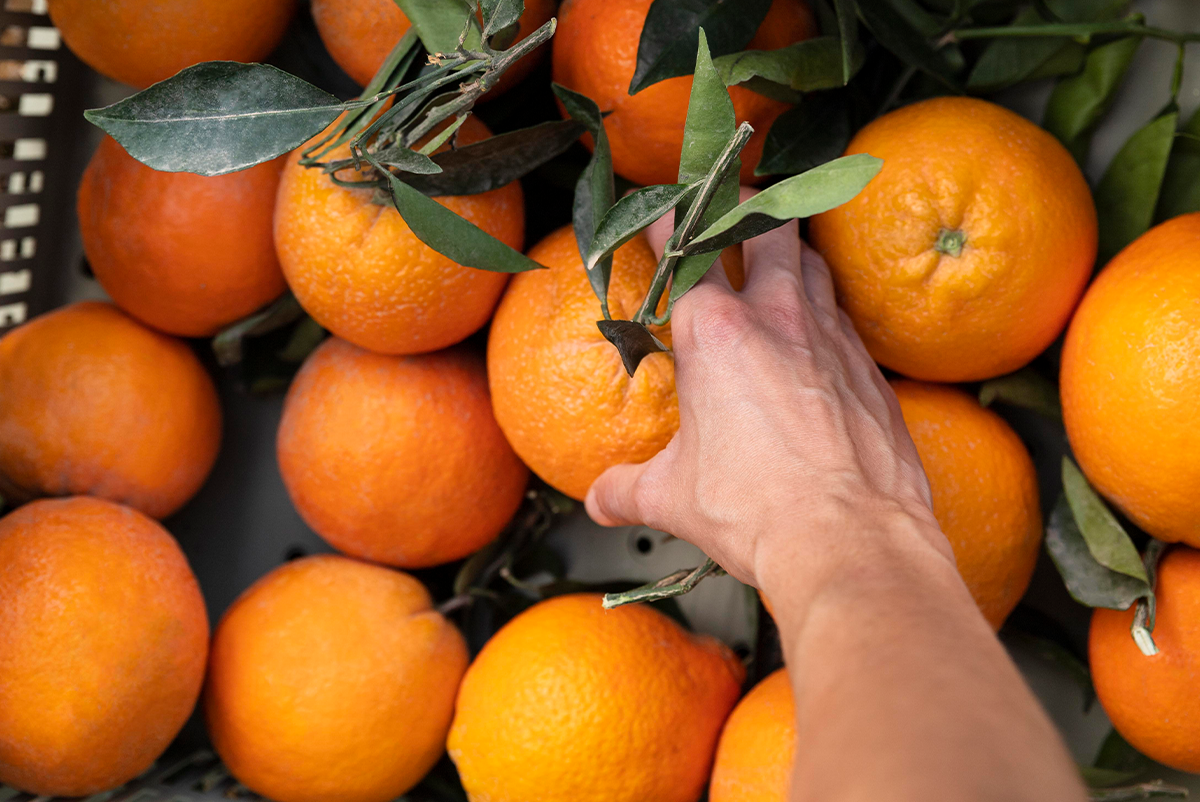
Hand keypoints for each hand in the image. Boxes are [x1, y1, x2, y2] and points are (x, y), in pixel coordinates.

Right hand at [585, 194, 950, 594]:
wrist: (850, 540)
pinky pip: (843, 316)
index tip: (656, 213)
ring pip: (812, 260)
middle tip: (728, 210)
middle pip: (765, 222)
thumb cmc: (755, 511)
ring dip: (789, 251)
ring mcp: (830, 337)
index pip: (684, 248)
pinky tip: (815, 333)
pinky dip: (824, 310)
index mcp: (715, 335)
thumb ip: (627, 489)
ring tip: (774, 256)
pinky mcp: (869, 368)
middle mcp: (776, 318)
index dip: (665, 221)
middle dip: (743, 205)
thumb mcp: (672, 498)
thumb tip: (599, 501)